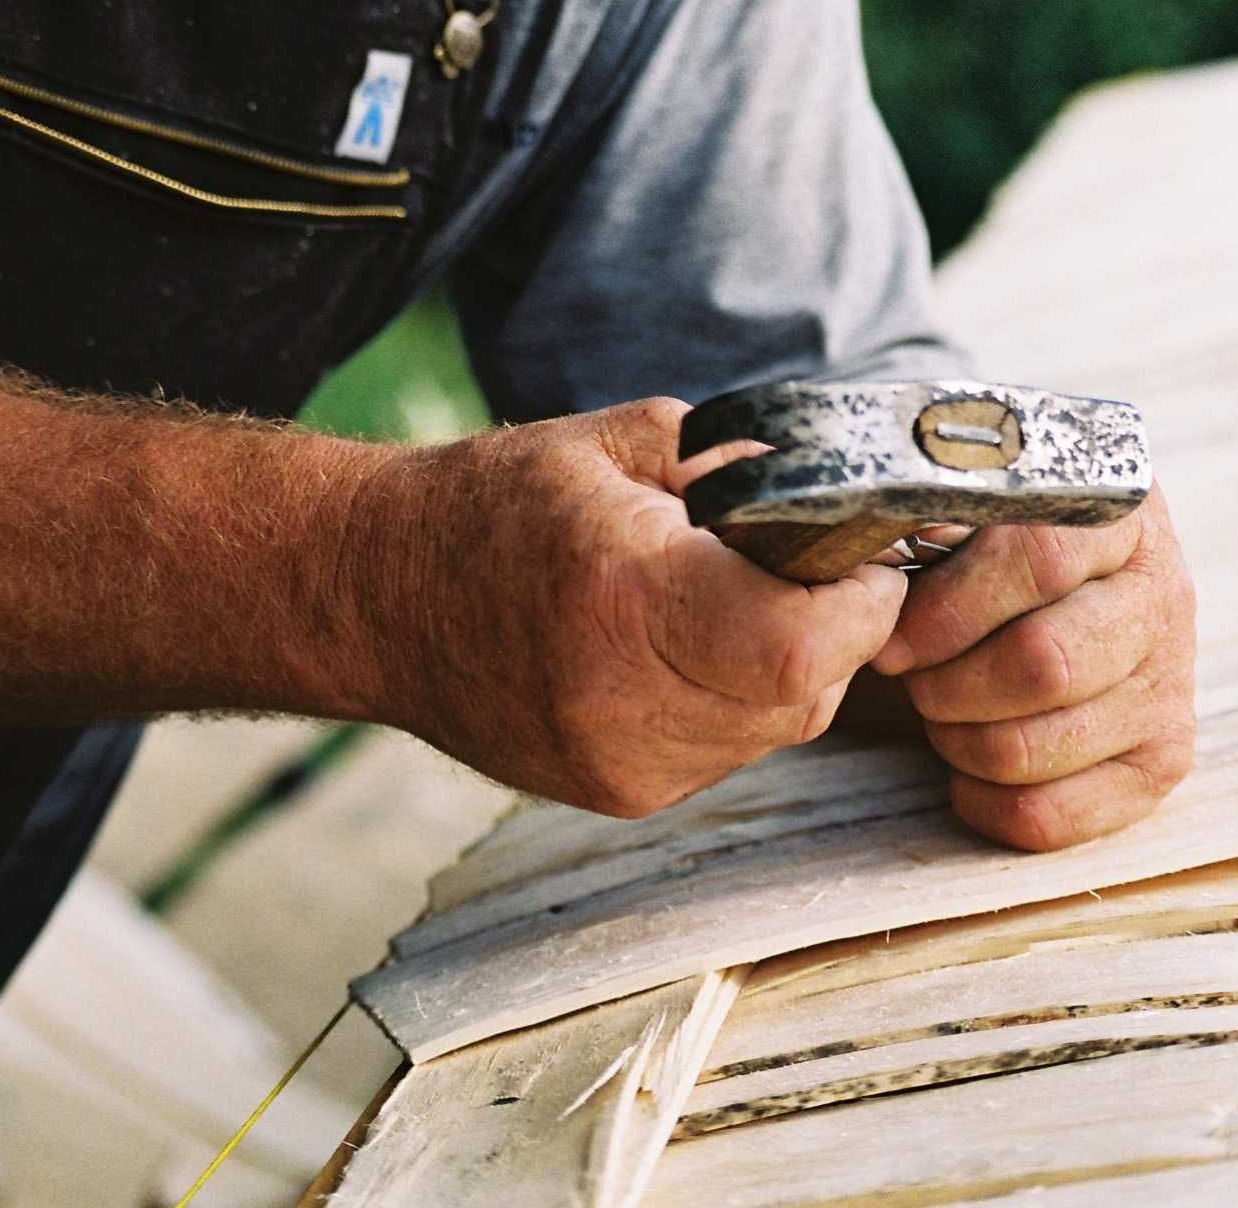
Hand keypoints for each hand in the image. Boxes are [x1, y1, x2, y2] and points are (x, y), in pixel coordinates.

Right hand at [357, 398, 906, 817]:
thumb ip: (742, 465)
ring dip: (792, 668)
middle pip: (809, 690)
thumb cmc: (493, 507)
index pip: (802, 643)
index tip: (859, 556)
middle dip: (836, 629)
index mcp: (625, 596)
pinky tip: (689, 651)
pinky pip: (734, 750)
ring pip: (782, 729)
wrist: (376, 597)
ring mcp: (621, 763)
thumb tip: (841, 494)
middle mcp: (623, 700)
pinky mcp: (620, 795)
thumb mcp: (619, 443)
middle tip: (799, 569)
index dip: (861, 601)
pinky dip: (741, 701)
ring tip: (729, 604)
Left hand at [870, 485, 1195, 850]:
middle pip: (1042, 664)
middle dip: (947, 684)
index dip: (951, 608)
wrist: (1069, 591)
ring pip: (1035, 746)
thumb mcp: (970, 514)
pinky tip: (964, 772)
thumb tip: (880, 569)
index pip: (1041, 560)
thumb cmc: (999, 551)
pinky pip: (1054, 814)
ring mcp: (1170, 682)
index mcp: (1120, 515)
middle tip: (912, 677)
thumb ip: (930, 527)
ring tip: (939, 711)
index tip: (892, 638)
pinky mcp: (1162, 759)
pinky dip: (987, 803)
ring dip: (958, 740)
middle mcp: (1162, 597)